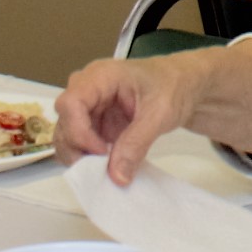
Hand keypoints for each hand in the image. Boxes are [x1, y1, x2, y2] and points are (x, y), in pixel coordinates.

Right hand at [59, 49, 225, 185]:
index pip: (71, 103)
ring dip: (82, 156)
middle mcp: (87, 89)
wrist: (186, 85)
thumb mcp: (160, 113)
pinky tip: (109, 165)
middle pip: (64, 122)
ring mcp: (90, 107)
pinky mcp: (96, 123)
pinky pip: (82, 143)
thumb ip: (137, 143)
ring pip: (67, 136)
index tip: (101, 152)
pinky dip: (90, 158)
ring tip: (107, 168)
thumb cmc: (175, 86)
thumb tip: (117, 176)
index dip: (79, 131)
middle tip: (103, 168)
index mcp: (101, 76)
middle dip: (78, 148)